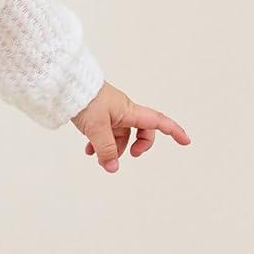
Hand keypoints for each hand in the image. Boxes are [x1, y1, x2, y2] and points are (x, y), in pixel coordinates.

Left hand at [70, 81, 190, 172]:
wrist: (67, 85)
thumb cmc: (85, 100)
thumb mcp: (96, 128)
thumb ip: (106, 149)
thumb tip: (113, 168)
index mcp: (130, 111)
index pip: (158, 121)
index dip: (173, 131)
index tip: (186, 141)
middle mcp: (124, 111)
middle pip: (141, 131)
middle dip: (137, 146)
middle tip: (129, 157)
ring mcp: (111, 114)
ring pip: (120, 136)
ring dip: (112, 149)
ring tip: (97, 157)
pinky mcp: (99, 116)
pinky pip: (106, 133)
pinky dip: (100, 144)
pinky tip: (88, 151)